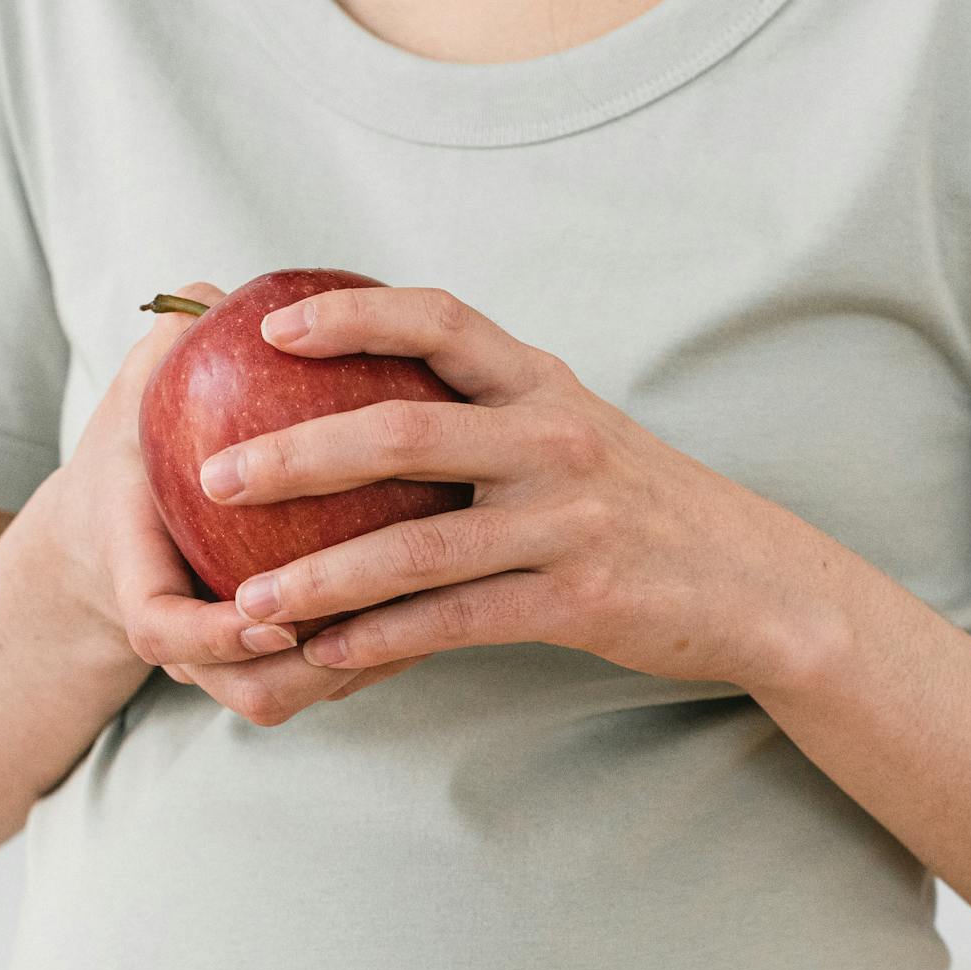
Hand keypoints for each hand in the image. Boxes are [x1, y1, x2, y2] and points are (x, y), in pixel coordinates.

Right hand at [38, 282, 419, 726]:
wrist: (125, 524)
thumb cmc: (141, 446)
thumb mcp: (137, 393)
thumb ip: (167, 344)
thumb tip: (212, 294)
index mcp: (137, 579)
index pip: (161, 630)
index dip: (214, 636)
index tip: (268, 611)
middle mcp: (188, 640)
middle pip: (249, 691)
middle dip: (312, 670)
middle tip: (384, 615)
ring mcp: (230, 667)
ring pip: (297, 696)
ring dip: (363, 664)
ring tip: (434, 606)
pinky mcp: (273, 670)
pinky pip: (330, 681)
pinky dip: (379, 654)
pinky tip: (446, 597)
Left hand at [193, 287, 833, 692]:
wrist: (755, 583)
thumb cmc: (643, 507)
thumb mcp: (575, 433)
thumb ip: (488, 413)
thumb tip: (366, 404)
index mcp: (544, 385)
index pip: (439, 319)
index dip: (351, 314)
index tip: (272, 326)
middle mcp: (552, 440)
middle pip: (401, 430)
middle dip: (295, 452)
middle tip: (215, 476)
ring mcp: (566, 520)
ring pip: (416, 545)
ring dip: (321, 576)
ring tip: (249, 600)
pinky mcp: (575, 599)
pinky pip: (455, 621)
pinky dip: (382, 640)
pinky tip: (326, 655)